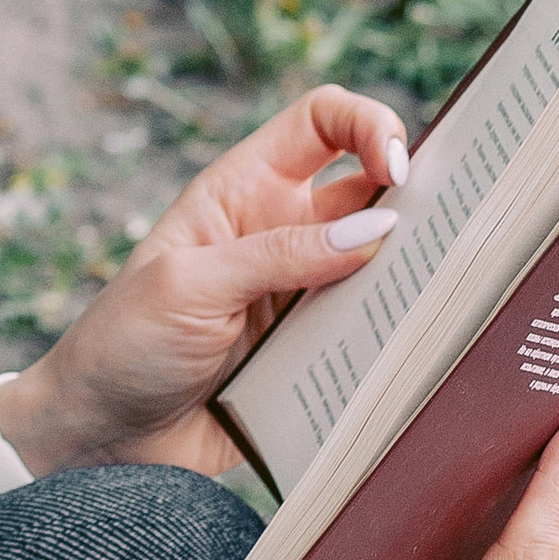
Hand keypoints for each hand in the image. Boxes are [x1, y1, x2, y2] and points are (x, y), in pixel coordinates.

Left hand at [0, 81, 412, 481]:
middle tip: (461, 226)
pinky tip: (421, 354)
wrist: (97, 438)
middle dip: (421, 198)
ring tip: (452, 293)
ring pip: (385, 267)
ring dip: (417, 276)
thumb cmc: (122, 344)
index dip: (368, 125)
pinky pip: (373, 336)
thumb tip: (377, 229)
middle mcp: (281, 233)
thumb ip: (279, 256)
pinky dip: (400, 340)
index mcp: (243, 191)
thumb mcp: (189, 287)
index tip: (397, 168)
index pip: (321, 121)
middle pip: (373, 191)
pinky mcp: (314, 355)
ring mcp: (302, 296)